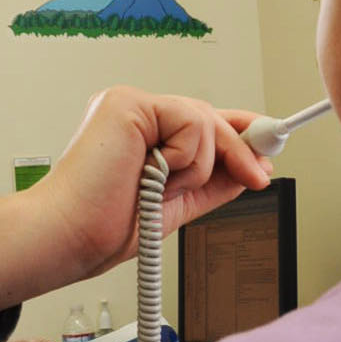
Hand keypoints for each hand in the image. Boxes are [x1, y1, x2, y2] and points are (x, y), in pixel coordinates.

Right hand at [34, 87, 271, 276]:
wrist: (70, 238)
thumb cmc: (102, 227)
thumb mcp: (176, 205)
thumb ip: (210, 182)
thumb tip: (252, 166)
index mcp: (140, 133)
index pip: (200, 121)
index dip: (240, 131)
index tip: (270, 144)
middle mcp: (134, 113)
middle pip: (210, 117)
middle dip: (239, 151)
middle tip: (260, 176)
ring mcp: (128, 104)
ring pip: (204, 120)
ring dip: (197, 166)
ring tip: (159, 187)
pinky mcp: (127, 103)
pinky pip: (190, 121)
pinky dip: (183, 156)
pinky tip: (151, 173)